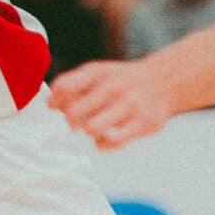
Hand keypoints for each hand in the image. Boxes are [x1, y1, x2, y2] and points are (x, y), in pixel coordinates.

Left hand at [49, 58, 173, 150]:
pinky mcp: (143, 123)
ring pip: (92, 129)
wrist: (164, 81)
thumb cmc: (124, 80)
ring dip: (89, 131)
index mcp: (99, 72)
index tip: (54, 108)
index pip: (64, 87)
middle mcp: (114, 86)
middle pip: (74, 113)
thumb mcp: (99, 73)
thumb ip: (73, 85)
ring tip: (95, 126)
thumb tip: (50, 104)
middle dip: (70, 121)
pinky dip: (105, 143)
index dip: (54, 102)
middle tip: (76, 122)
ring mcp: (130, 104)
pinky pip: (113, 141)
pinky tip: (108, 135)